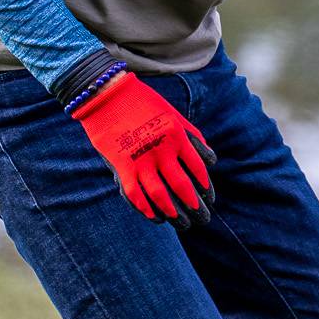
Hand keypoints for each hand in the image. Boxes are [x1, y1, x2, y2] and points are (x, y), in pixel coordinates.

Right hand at [71, 71, 216, 227]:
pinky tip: (155, 217)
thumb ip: (192, 137)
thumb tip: (210, 160)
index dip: (205, 187)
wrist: (108, 95)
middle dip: (195, 206)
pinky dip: (146, 209)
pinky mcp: (121, 165)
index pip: (198, 168)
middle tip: (202, 218)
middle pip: (183, 186)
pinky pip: (135, 194)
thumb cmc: (144, 103)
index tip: (209, 198)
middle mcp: (162, 149)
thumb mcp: (174, 115)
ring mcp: (141, 159)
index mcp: (178, 136)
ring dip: (172, 212)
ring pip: (160, 194)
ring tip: (182, 223)